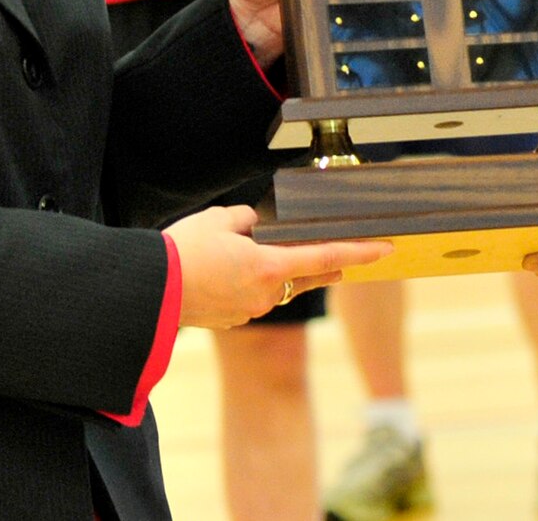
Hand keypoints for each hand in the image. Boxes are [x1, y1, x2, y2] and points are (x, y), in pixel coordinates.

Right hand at [164, 204, 391, 327]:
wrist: (150, 293)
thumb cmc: (182, 252)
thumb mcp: (219, 219)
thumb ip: (247, 220)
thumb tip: (254, 226)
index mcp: (270, 266)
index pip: (327, 257)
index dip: (360, 252)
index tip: (387, 249)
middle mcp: (267, 293)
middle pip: (310, 275)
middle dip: (327, 265)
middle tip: (345, 255)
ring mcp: (252, 310)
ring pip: (280, 286)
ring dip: (280, 270)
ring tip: (256, 252)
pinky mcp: (235, 319)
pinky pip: (256, 296)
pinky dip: (253, 282)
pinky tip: (230, 271)